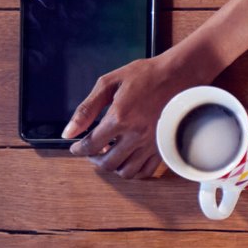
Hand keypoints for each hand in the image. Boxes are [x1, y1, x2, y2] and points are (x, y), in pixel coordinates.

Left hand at [65, 49, 212, 178]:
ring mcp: (152, 144)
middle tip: (91, 152)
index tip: (75, 147)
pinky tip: (128, 159)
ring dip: (114, 167)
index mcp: (120, 118)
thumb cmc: (145, 76)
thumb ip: (86, 109)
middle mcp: (136, 135)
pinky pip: (147, 171)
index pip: (91, 145)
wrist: (179, 76)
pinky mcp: (164, 147)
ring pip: (127, 171)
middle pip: (108, 163)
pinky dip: (133, 170)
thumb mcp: (108, 84)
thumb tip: (69, 131)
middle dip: (94, 159)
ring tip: (110, 155)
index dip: (78, 149)